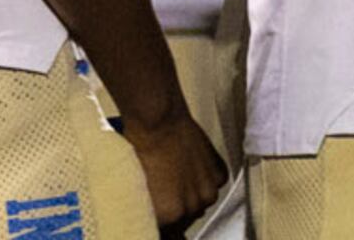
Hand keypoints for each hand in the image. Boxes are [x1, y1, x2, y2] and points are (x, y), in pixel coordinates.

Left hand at [127, 110, 225, 229]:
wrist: (158, 124)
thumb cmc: (139, 154)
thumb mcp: (134, 190)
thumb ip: (146, 210)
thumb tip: (151, 217)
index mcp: (169, 215)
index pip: (168, 233)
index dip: (160, 226)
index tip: (157, 218)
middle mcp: (193, 207)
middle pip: (185, 220)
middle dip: (176, 211)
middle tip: (164, 196)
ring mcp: (209, 189)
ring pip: (201, 203)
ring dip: (191, 197)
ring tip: (177, 181)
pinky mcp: (219, 172)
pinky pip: (213, 185)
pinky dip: (204, 180)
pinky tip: (190, 170)